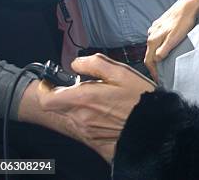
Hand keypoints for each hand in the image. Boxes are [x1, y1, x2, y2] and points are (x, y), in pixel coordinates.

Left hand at [18, 54, 154, 161]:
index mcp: (85, 98)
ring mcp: (86, 129)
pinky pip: (81, 124)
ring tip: (98, 98)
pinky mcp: (93, 137)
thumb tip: (77, 62)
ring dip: (77, 105)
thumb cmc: (140, 98)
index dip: (46, 88)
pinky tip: (103, 110)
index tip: (51, 81)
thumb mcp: (121, 72)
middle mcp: (81, 116)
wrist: (153, 124)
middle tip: (82, 85)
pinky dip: (86, 115)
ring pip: (69, 114)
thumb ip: (94, 63)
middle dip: (65, 94)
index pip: (47, 98)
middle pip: (57, 106)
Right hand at [145, 0, 198, 80]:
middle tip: (161, 74)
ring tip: (164, 64)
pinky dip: (159, 47)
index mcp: (153, 39)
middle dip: (154, 65)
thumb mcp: (174, 38)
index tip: (159, 79)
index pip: (149, 60)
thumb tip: (156, 60)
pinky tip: (165, 48)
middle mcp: (151, 34)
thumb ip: (163, 50)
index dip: (153, 72)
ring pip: (152, 46)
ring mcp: (155, 28)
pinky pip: (156, 39)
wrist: (188, 5)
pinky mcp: (160, 24)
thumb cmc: (184, 22)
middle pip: (149, 54)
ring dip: (156, 56)